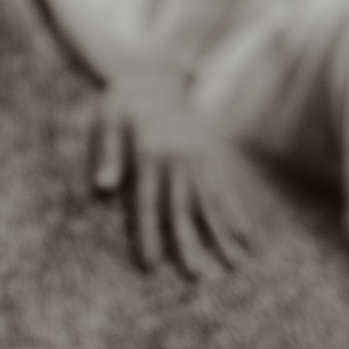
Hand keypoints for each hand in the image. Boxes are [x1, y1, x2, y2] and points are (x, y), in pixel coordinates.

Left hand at [91, 63, 249, 277]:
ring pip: (210, 202)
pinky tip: (247, 238)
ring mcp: (199, 157)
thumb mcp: (107, 120)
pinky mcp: (212, 155)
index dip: (148, 235)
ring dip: (221, 235)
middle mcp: (177, 158)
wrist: (155, 71)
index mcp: (149, 154)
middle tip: (197, 277)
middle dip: (189, 244)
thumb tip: (102, 188)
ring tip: (234, 265)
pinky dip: (236, 214)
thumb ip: (107, 154)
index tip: (151, 266)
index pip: (147, 203)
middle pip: (183, 209)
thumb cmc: (123, 102)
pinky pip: (225, 189)